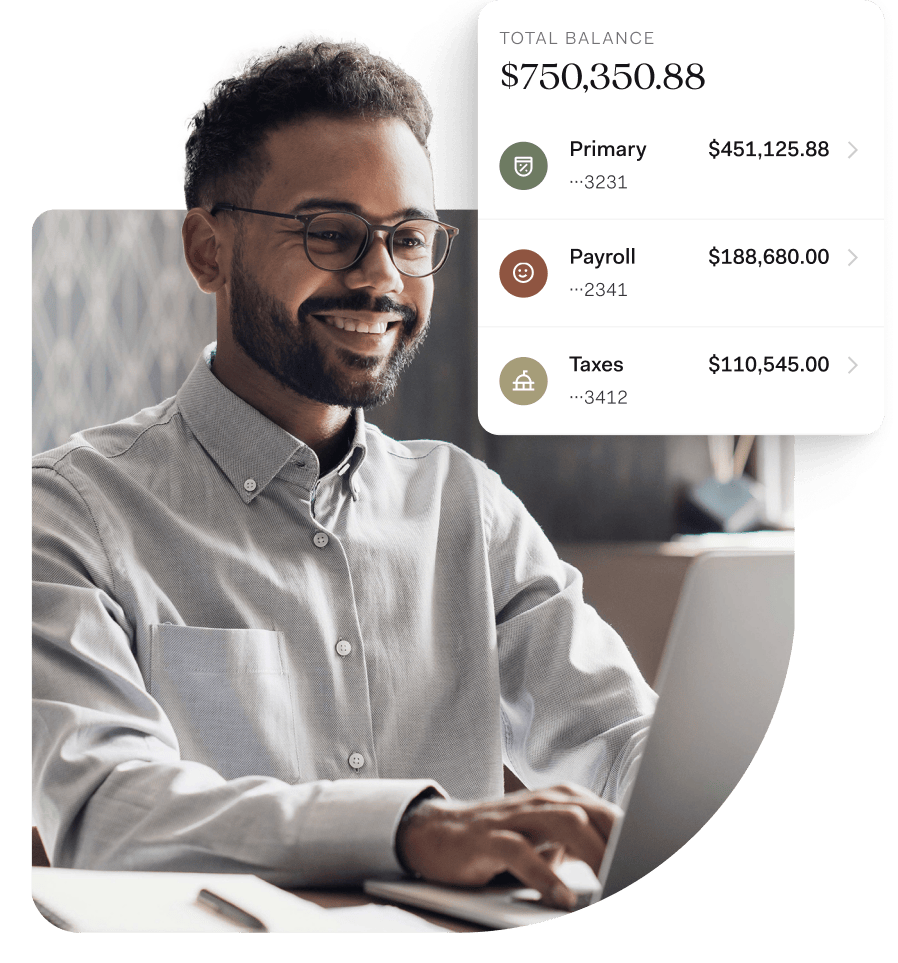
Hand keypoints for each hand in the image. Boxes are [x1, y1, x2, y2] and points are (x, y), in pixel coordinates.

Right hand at [396, 783, 621, 909]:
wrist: (441, 833)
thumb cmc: (507, 839)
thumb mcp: (551, 841)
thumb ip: (588, 847)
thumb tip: (628, 864)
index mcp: (565, 799)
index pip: (611, 814)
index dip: (637, 837)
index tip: (654, 859)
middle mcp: (545, 801)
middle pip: (594, 814)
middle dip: (622, 844)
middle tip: (637, 872)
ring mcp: (517, 817)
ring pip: (565, 823)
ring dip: (594, 854)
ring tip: (612, 883)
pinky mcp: (489, 838)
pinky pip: (521, 853)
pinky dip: (545, 876)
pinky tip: (561, 899)